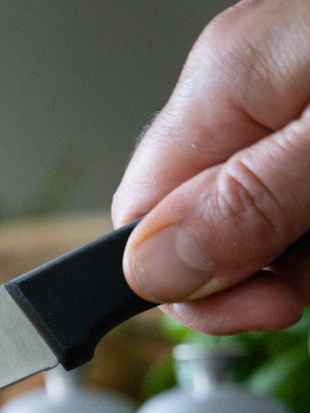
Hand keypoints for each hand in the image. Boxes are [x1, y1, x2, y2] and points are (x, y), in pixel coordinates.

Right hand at [113, 0, 309, 333]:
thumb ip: (247, 203)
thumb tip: (148, 268)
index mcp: (222, 83)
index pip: (137, 218)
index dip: (185, 286)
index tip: (256, 312)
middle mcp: (239, 84)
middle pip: (189, 219)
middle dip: (245, 275)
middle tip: (304, 290)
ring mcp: (283, 88)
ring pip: (247, 212)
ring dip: (292, 256)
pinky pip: (287, 183)